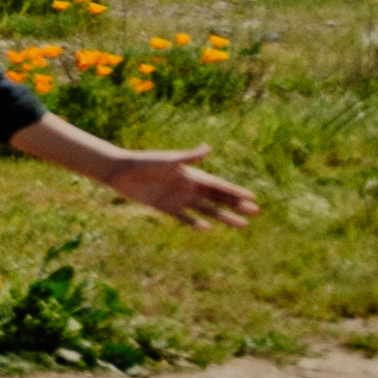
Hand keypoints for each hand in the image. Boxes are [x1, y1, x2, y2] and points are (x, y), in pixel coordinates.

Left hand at [100, 146, 260, 227]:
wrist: (122, 171)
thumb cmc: (146, 162)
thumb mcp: (168, 160)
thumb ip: (188, 157)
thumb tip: (208, 148)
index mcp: (192, 176)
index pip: (219, 186)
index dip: (236, 192)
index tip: (253, 198)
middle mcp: (189, 188)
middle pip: (218, 199)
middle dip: (237, 205)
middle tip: (256, 213)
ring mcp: (179, 199)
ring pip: (207, 211)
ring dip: (224, 217)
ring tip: (242, 225)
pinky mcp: (166, 207)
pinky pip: (185, 217)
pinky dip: (196, 223)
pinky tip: (208, 229)